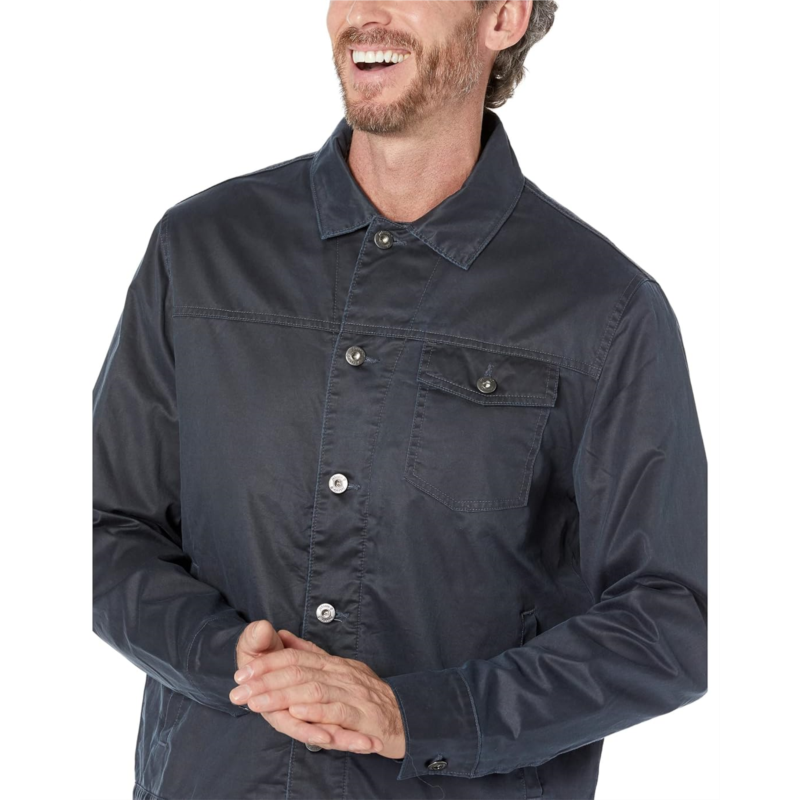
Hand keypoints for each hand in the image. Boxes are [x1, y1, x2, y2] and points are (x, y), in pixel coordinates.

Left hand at [229, 627, 405, 758]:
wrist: (406, 716)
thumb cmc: (368, 695)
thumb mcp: (339, 669)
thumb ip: (310, 654)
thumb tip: (283, 636)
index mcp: (333, 664)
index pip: (295, 656)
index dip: (267, 662)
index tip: (242, 671)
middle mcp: (341, 674)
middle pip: (298, 671)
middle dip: (264, 680)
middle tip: (238, 690)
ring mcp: (352, 695)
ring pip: (312, 690)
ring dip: (281, 696)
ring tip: (256, 702)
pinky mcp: (362, 718)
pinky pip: (337, 712)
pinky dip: (315, 711)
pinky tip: (296, 712)